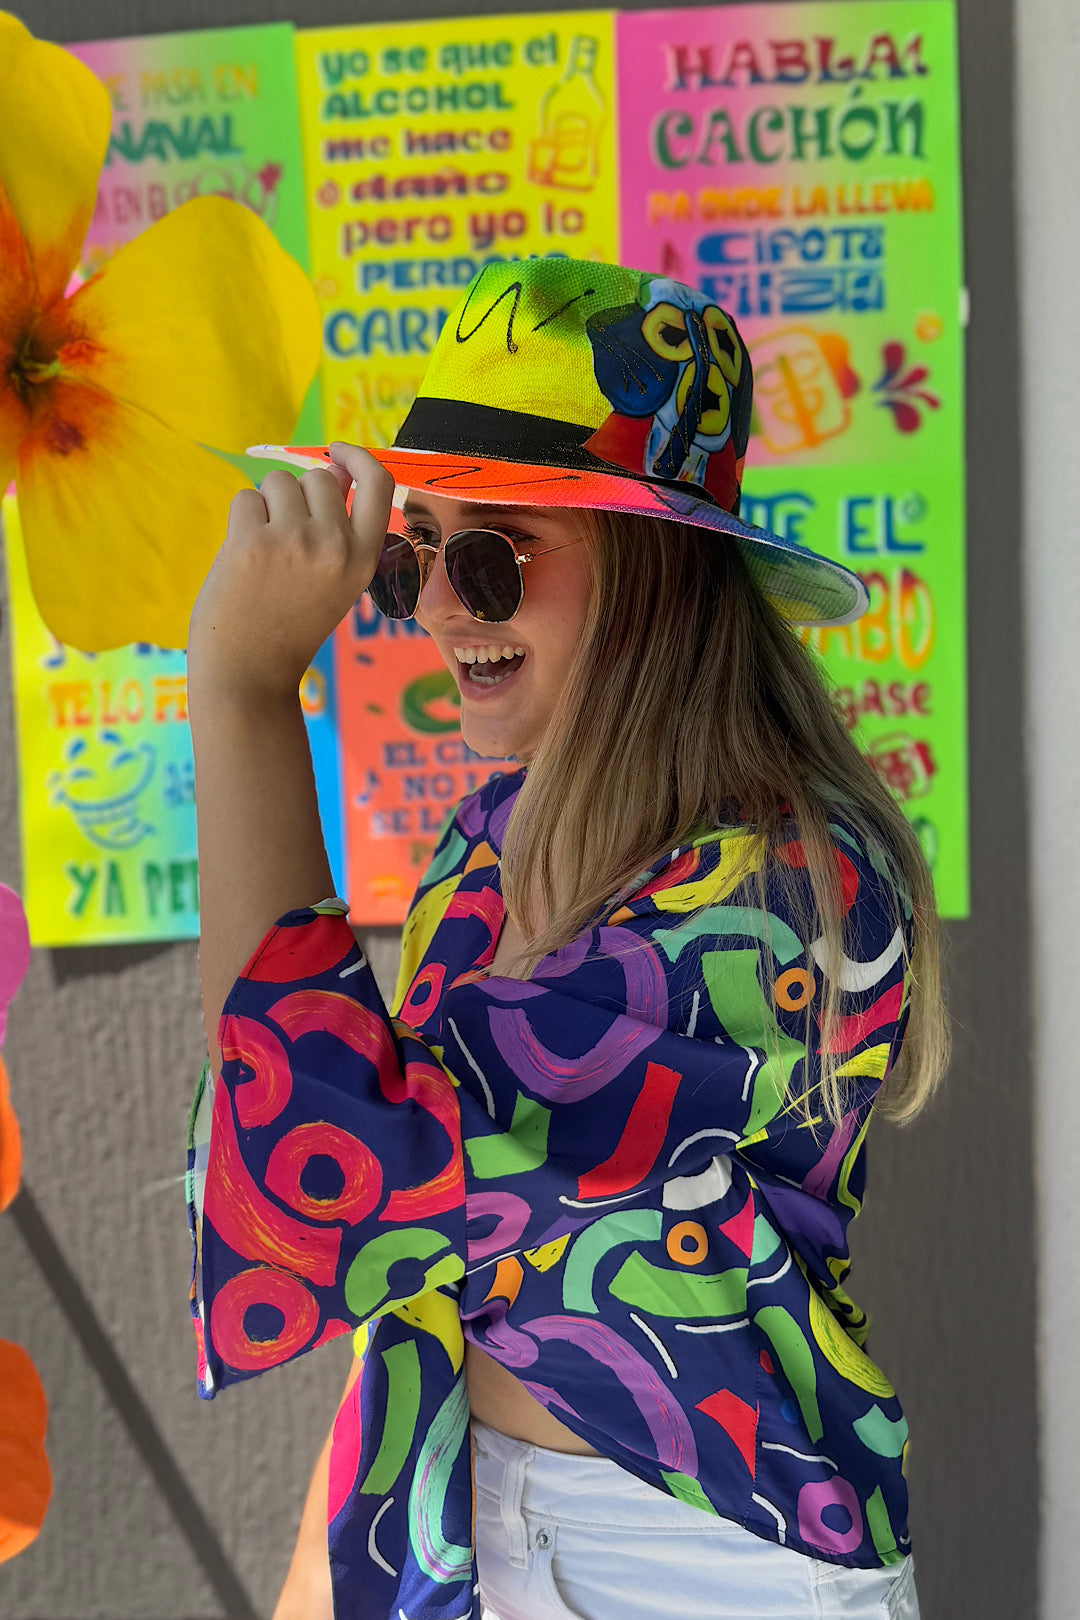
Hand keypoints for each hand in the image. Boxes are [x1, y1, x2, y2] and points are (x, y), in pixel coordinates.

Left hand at [188, 441, 392, 702]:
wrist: (249, 672)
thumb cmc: (289, 625)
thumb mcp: (335, 582)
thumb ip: (338, 529)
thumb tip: (332, 467)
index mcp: (364, 559)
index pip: (379, 484)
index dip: (358, 457)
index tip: (337, 450)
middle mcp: (336, 546)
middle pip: (318, 478)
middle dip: (297, 495)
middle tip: (283, 537)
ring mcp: (294, 542)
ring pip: (278, 482)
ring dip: (266, 505)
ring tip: (263, 550)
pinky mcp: (251, 542)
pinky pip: (245, 499)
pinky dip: (240, 521)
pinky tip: (242, 557)